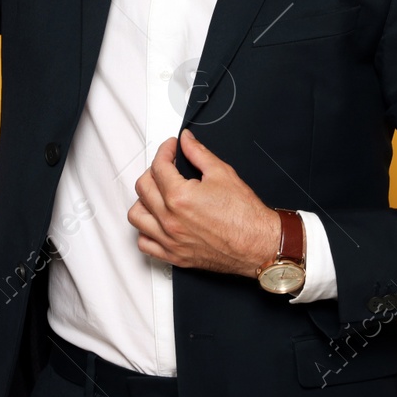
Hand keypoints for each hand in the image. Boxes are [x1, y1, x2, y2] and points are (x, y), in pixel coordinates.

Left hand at [128, 129, 279, 278]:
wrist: (259, 244)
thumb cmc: (245, 215)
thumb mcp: (222, 173)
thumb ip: (198, 153)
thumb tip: (186, 141)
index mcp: (179, 197)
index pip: (158, 166)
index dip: (165, 151)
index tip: (172, 148)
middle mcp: (170, 220)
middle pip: (143, 187)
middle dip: (153, 170)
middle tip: (167, 166)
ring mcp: (170, 240)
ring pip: (137, 216)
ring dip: (144, 200)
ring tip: (158, 193)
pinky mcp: (175, 256)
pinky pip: (145, 243)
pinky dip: (146, 230)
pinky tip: (157, 221)